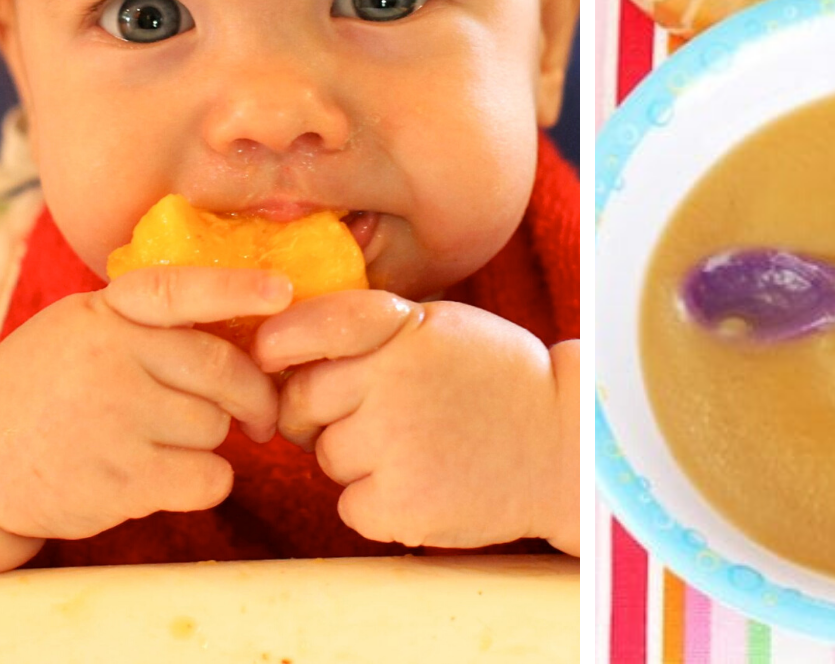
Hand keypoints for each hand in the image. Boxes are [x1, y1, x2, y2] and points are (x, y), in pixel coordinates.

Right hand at [0, 267, 289, 546]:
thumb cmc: (46, 388)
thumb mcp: (81, 328)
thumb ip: (145, 321)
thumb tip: (243, 321)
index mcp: (106, 314)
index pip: (179, 289)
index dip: (236, 288)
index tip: (282, 291)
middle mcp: (111, 358)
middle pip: (222, 371)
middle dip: (254, 396)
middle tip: (259, 417)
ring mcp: (115, 420)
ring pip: (216, 428)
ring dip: (213, 442)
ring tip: (170, 444)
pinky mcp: (122, 480)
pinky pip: (208, 478)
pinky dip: (207, 481)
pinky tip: (173, 478)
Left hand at [254, 294, 573, 550]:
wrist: (567, 449)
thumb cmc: (494, 383)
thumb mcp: (439, 327)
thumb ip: (372, 328)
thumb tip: (279, 345)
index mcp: (403, 330)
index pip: (314, 327)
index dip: (278, 343)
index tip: (268, 357)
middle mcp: (392, 383)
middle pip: (302, 401)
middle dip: (316, 412)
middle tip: (368, 416)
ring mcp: (395, 447)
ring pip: (325, 455)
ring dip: (353, 458)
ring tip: (414, 449)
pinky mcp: (402, 506)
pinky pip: (349, 504)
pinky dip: (374, 503)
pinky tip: (420, 484)